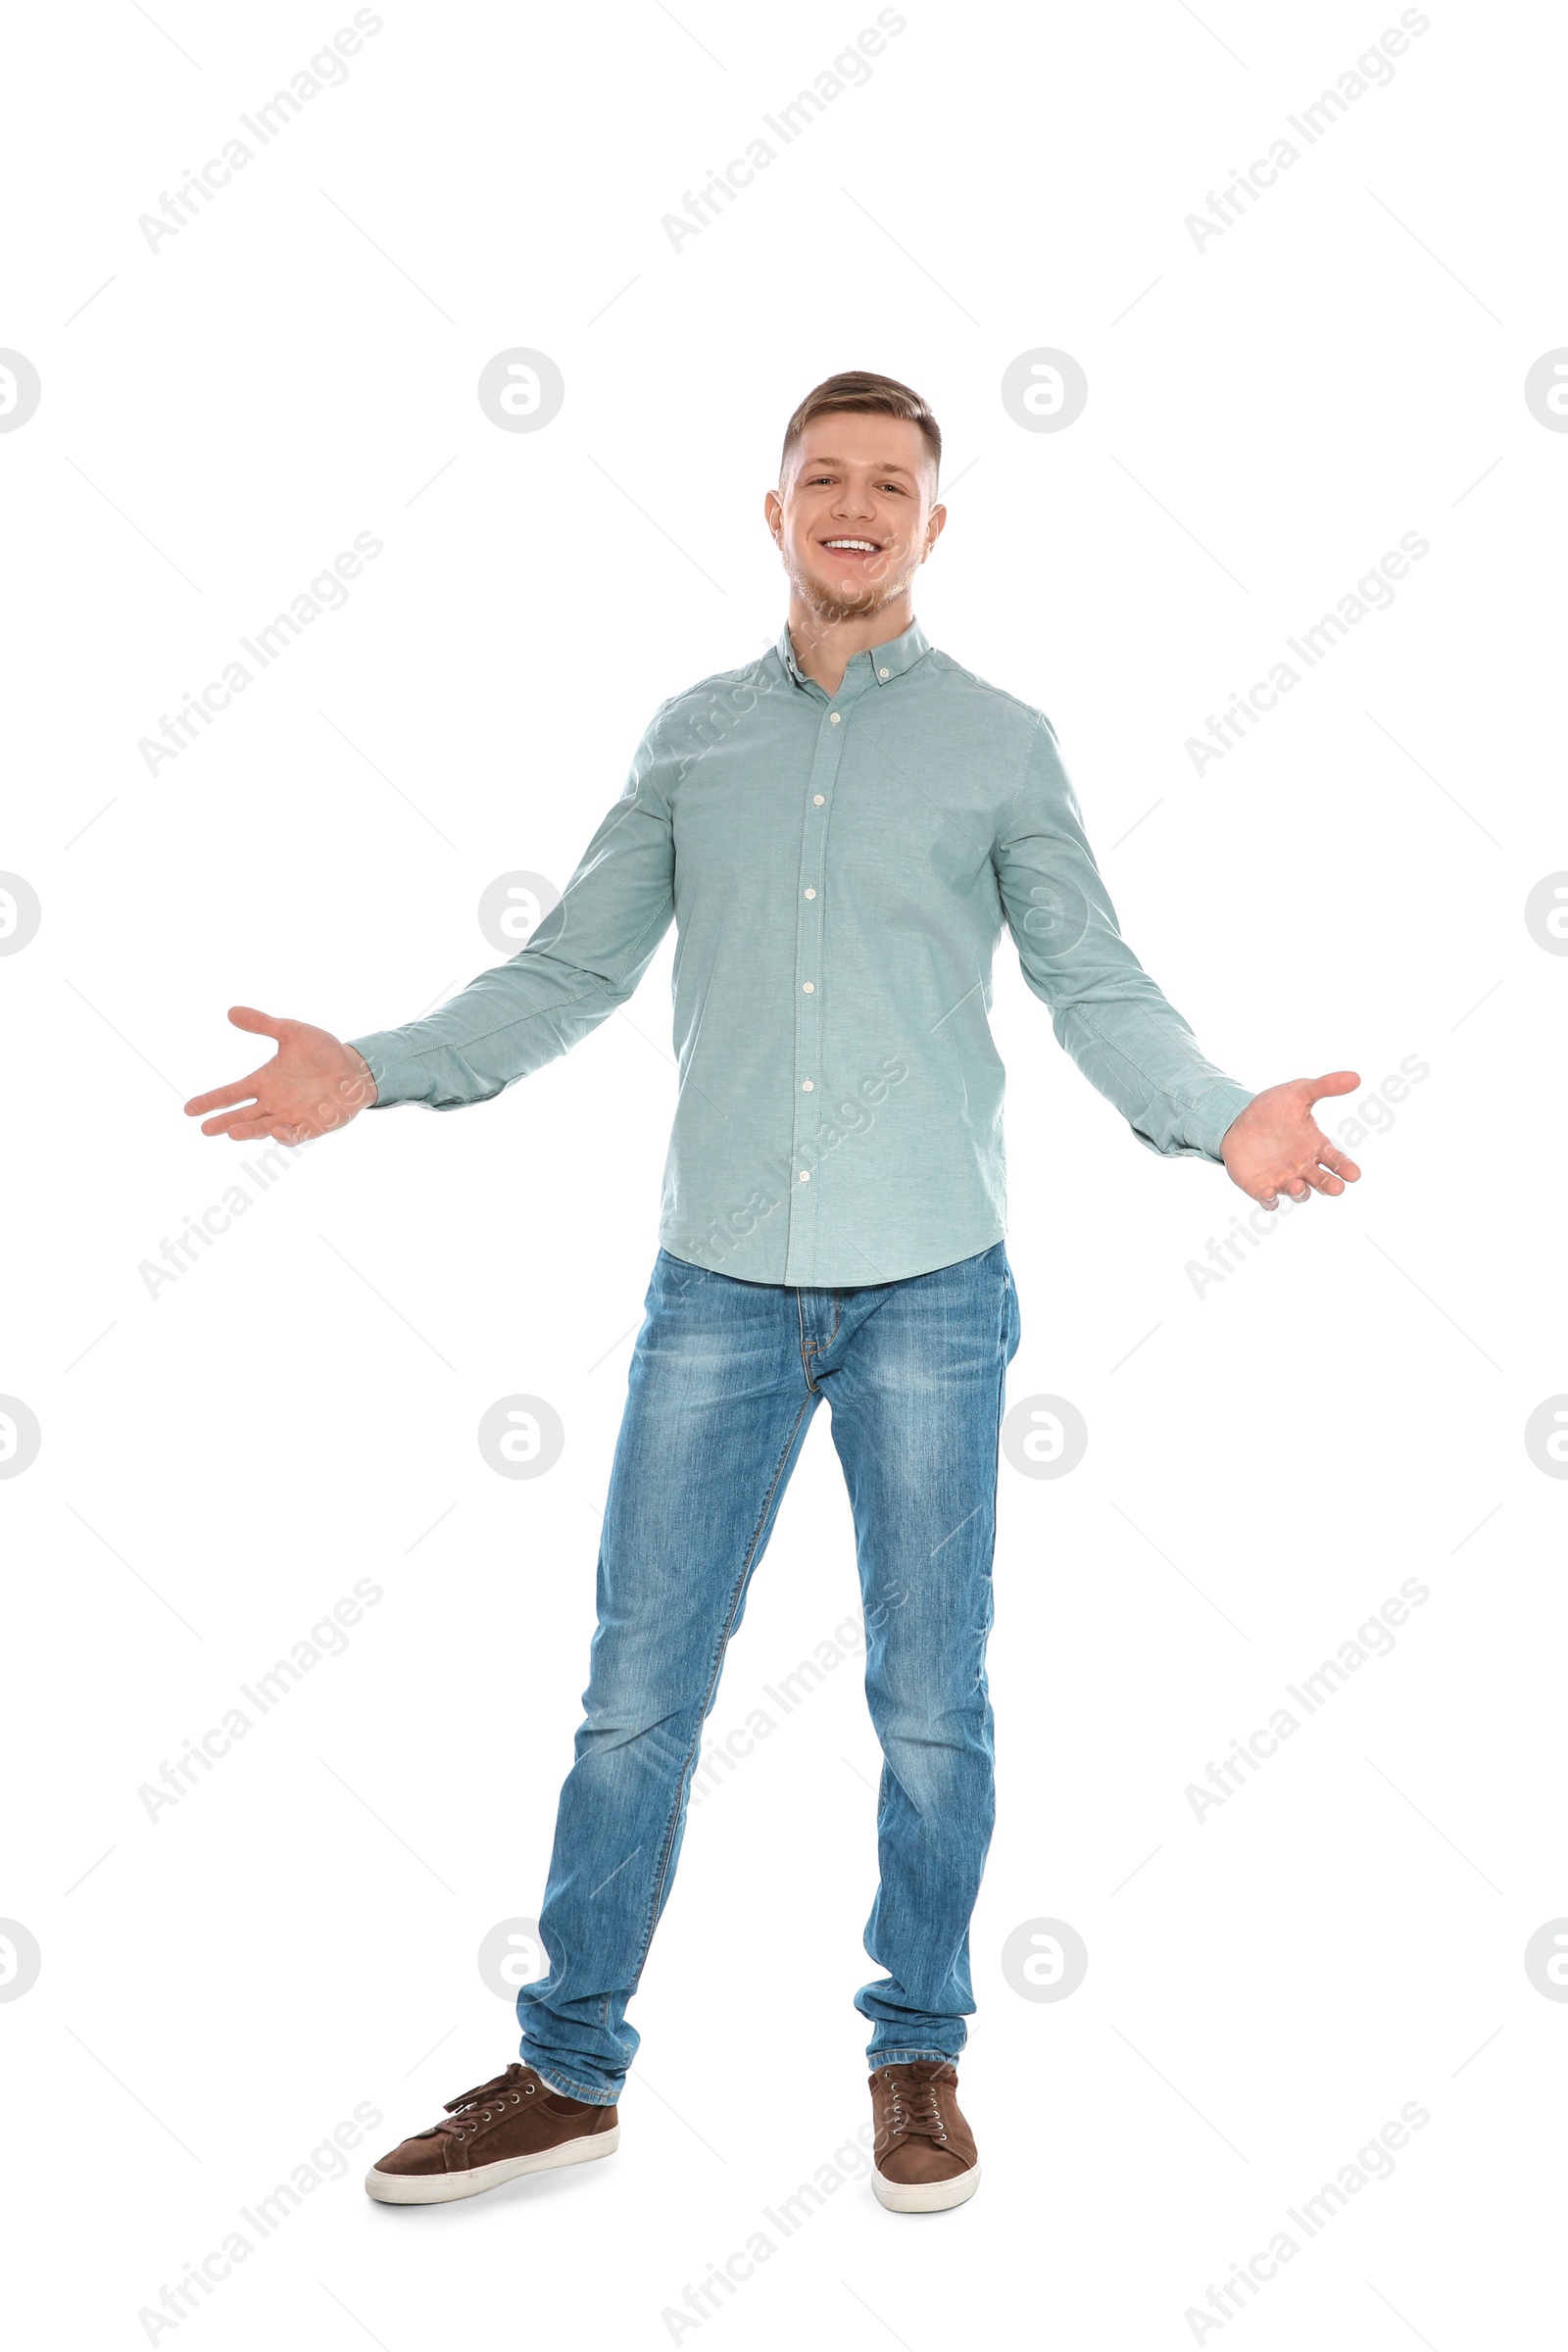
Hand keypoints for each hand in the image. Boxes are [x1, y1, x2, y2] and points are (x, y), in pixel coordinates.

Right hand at [184, 1007, 377, 1143]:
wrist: (355, 1068)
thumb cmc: (323, 1052)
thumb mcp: (292, 1032)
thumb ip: (263, 1024)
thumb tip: (231, 1011)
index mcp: (264, 1082)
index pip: (231, 1093)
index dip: (211, 1101)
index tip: (189, 1109)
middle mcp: (273, 1102)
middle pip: (242, 1116)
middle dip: (224, 1123)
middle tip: (205, 1129)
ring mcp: (291, 1116)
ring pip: (263, 1128)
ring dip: (248, 1131)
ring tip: (232, 1133)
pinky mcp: (312, 1126)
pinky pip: (295, 1135)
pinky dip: (285, 1135)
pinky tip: (276, 1130)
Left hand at [1220, 1071, 1361, 1208]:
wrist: (1236, 1120)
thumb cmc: (1272, 1109)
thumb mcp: (1298, 1093)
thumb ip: (1325, 1086)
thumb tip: (1356, 1077)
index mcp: (1315, 1146)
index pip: (1336, 1159)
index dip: (1346, 1168)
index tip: (1354, 1175)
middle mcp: (1302, 1166)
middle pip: (1321, 1181)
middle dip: (1329, 1186)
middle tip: (1336, 1188)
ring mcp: (1282, 1179)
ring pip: (1298, 1193)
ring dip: (1299, 1192)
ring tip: (1298, 1185)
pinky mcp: (1260, 1186)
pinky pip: (1268, 1199)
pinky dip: (1270, 1200)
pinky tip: (1269, 1193)